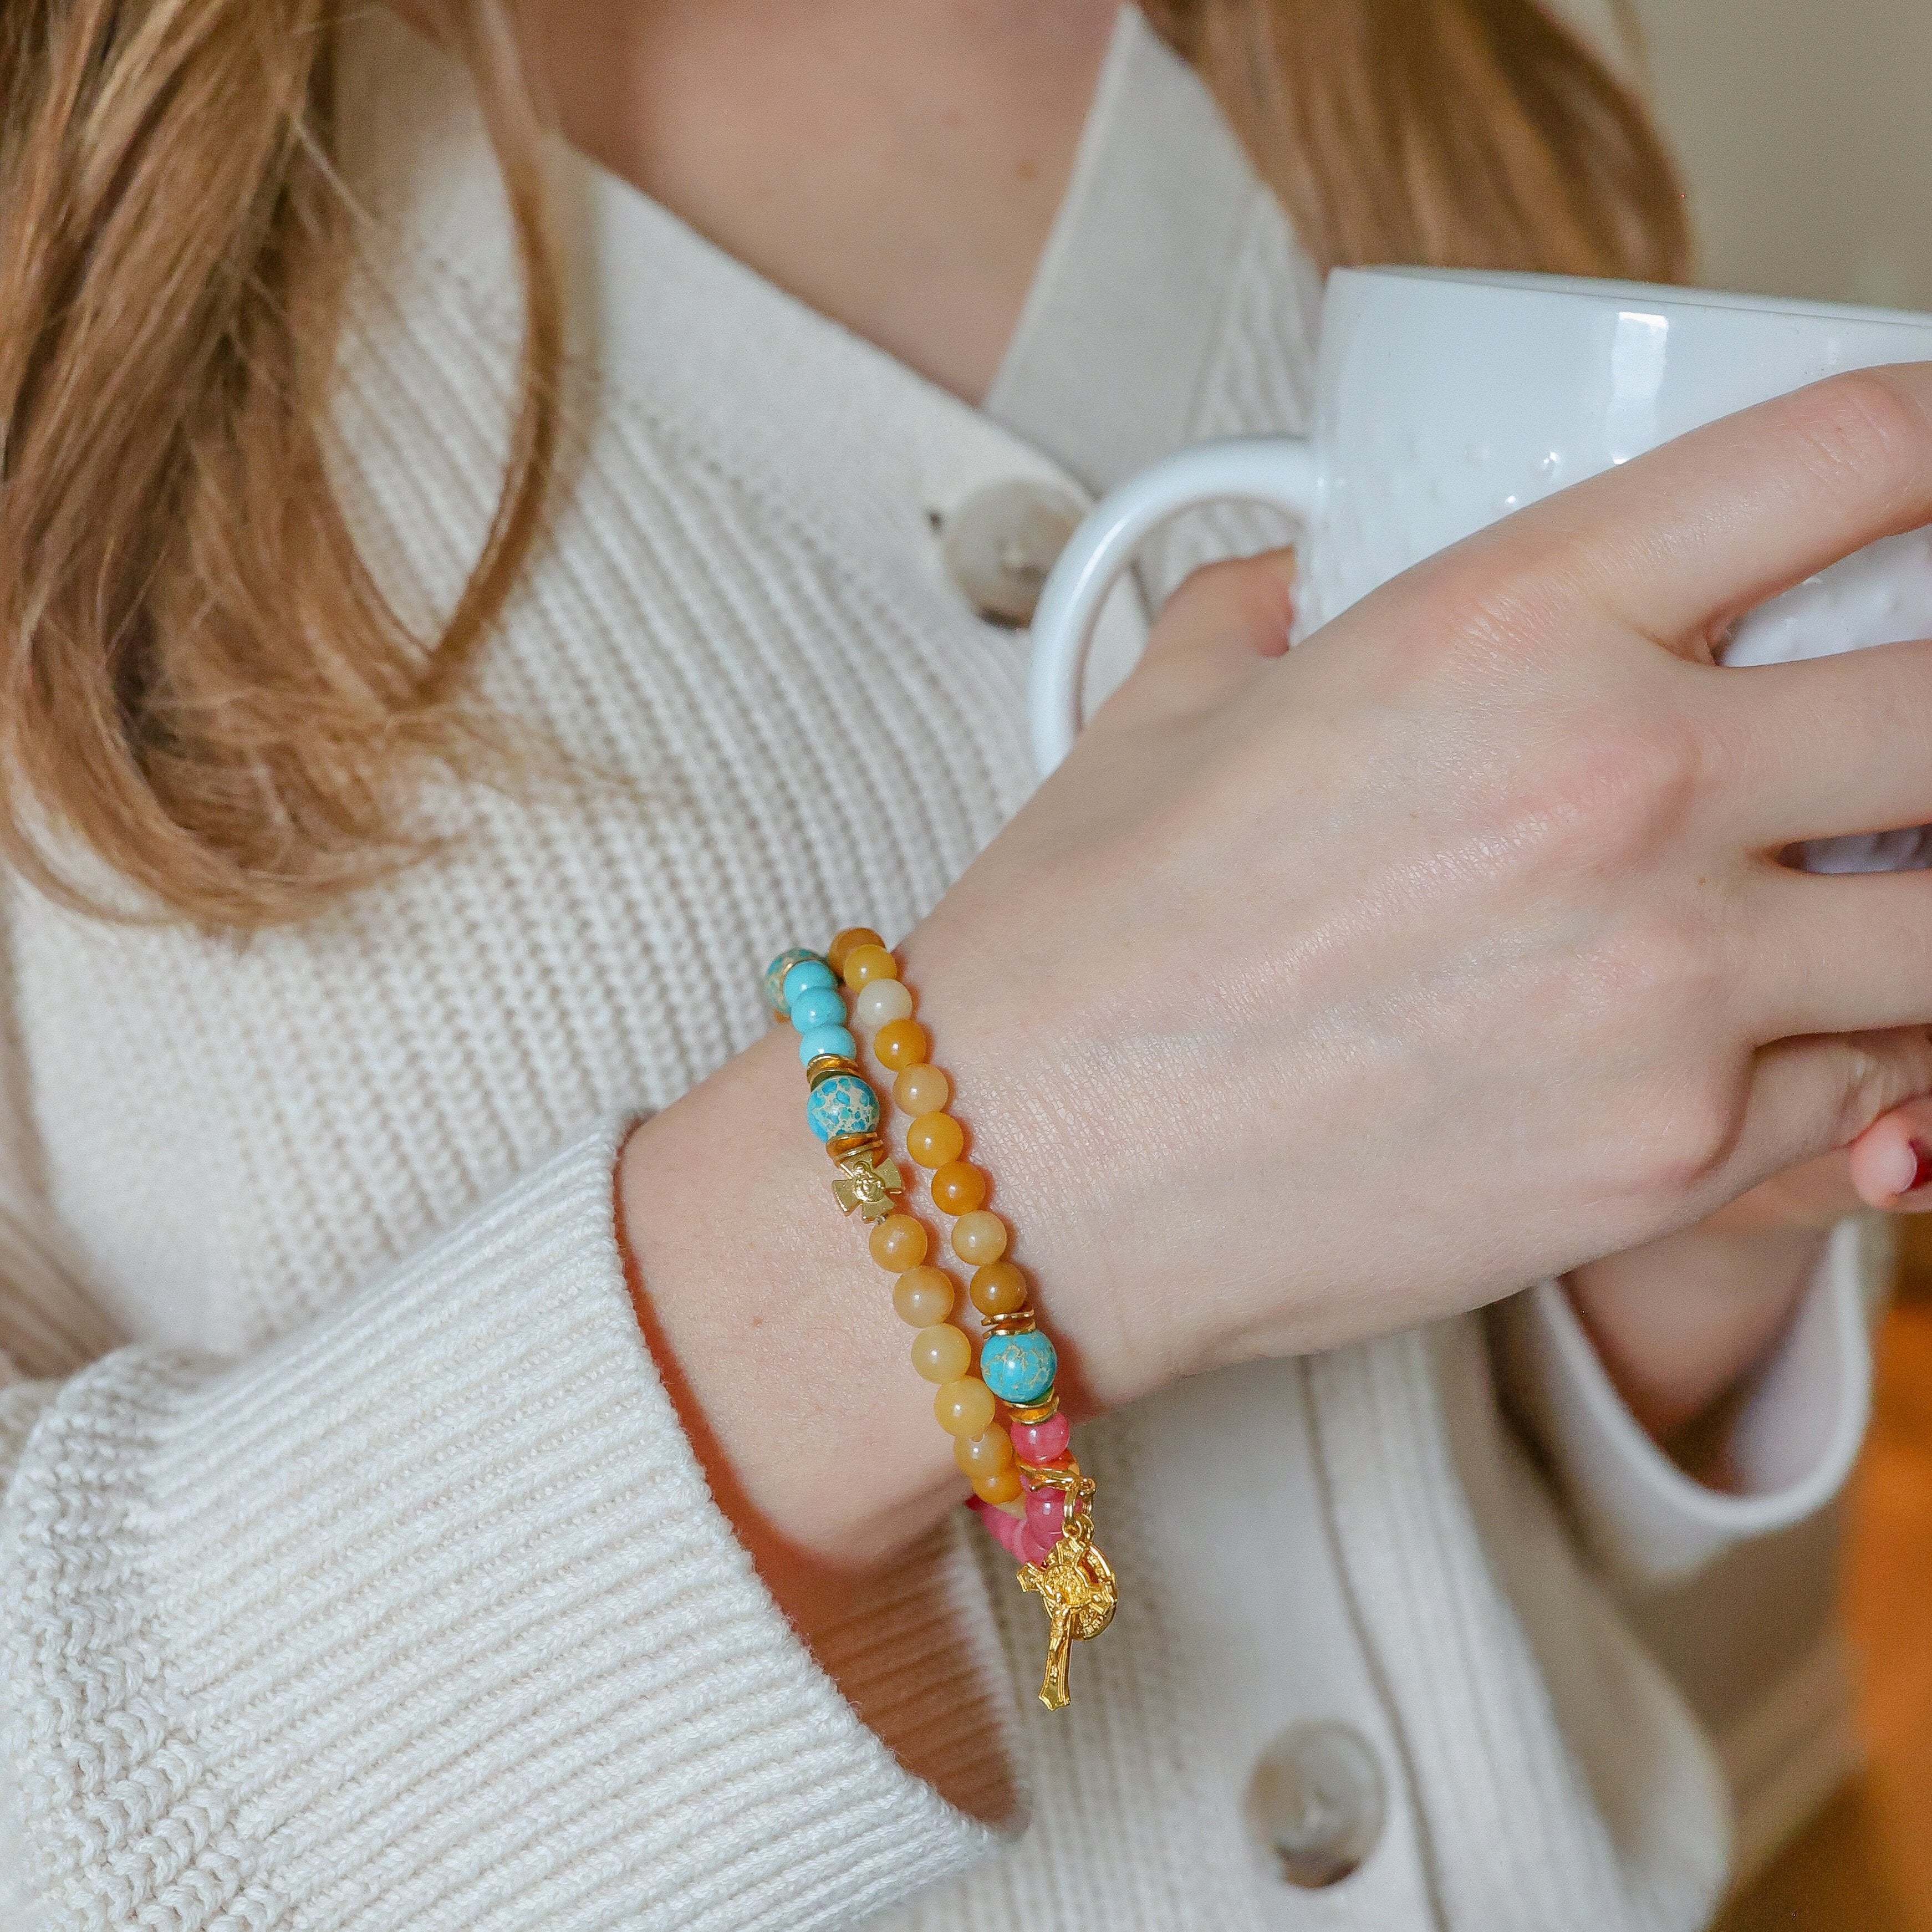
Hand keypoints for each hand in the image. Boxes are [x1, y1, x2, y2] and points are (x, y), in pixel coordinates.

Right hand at [902, 366, 1931, 1408]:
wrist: (1026, 1166)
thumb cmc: (1083, 941)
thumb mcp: (1174, 705)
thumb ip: (1280, 603)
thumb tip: (1311, 577)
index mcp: (1508, 624)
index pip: (1851, 454)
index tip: (1928, 486)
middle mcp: (1624, 785)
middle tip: (1879, 731)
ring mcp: (1668, 989)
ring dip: (1909, 895)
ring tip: (1830, 897)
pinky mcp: (1670, 1159)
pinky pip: (1869, 1090)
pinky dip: (1847, 1056)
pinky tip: (1756, 1039)